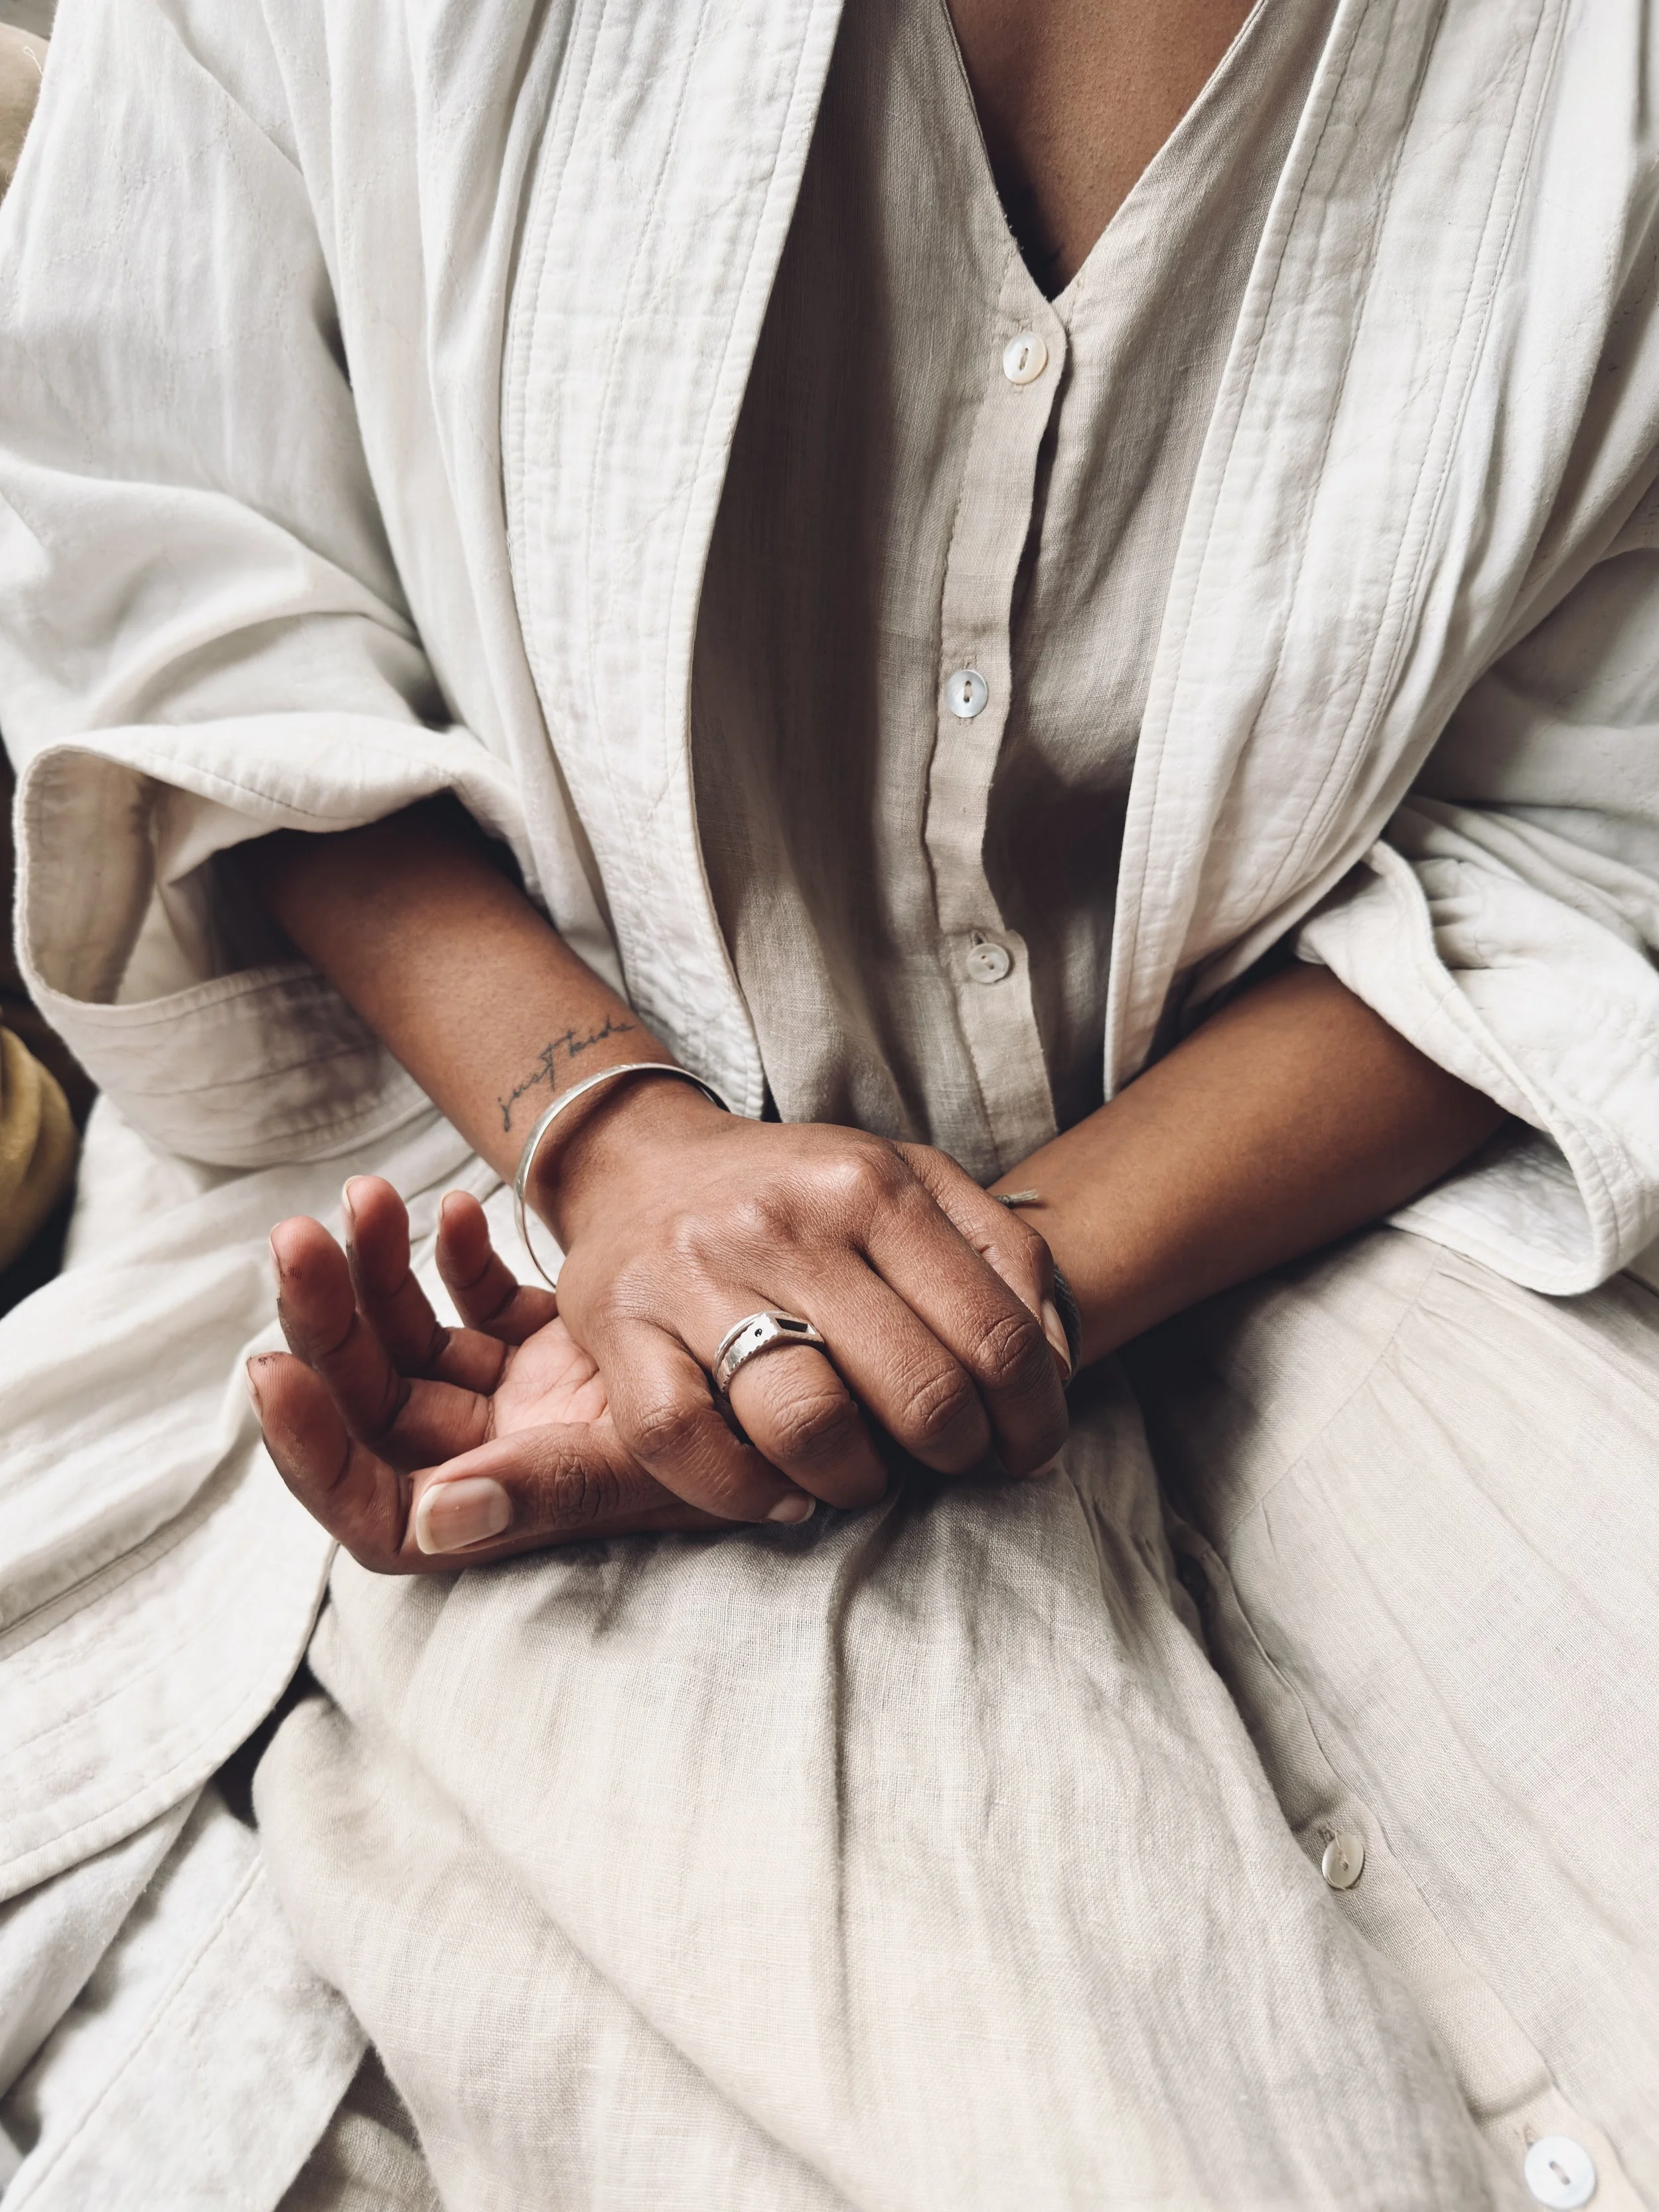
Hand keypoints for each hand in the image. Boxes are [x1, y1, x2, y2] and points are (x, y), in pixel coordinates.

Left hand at [247, 1175, 722, 1572]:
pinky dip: (453, 1258)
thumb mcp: (644, 1463)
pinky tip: (458, 1208)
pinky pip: (471, 1305)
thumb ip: (539, 1491)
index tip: (273, 1372)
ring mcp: (512, 1399)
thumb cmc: (745, 1441)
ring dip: (374, 1273)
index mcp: (503, 1508)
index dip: (309, 1454)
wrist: (815, 1363)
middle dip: (325, 1324)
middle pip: (371, 1406)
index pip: (369, 1507)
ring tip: (366, 1197)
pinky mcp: (537, 1345)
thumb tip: (427, 1521)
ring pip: (407, 1345)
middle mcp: (493, 1458)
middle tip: (297, 1239)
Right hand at [541, 1076, 1071, 1525]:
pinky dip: (744, 1492)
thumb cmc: (798, 1194)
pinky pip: (684, 1443)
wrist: (640, 1160)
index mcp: (871, 1186)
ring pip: (808, 1424)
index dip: (1033, 1419)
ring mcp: (697, 1275)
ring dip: (857, 1483)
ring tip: (862, 1476)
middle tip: (947, 1461)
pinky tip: (781, 1493)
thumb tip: (1055, 1366)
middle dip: (955, 1455)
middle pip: (917, 1392)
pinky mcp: (620, 1327)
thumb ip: (1002, 1256)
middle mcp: (786, 1224)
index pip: (994, 1336)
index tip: (1029, 1450)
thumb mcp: (913, 1184)